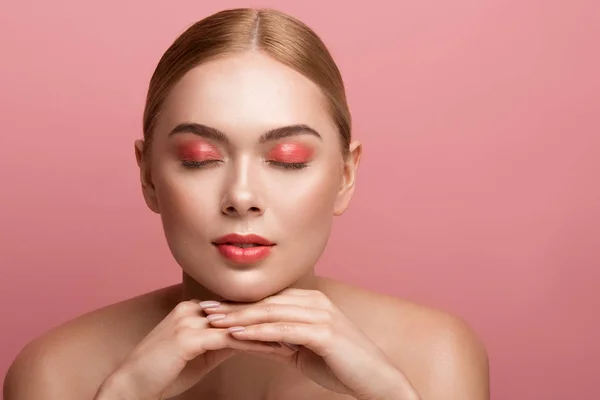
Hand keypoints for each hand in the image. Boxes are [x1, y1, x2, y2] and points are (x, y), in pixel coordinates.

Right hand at [94, 300, 288, 399]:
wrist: (130, 386)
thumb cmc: (163, 372)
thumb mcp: (197, 354)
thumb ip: (220, 342)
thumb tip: (246, 339)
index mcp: (194, 309)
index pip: (237, 308)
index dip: (265, 315)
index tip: (290, 321)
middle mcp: (192, 309)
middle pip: (241, 311)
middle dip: (272, 319)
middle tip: (301, 324)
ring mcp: (189, 320)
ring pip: (239, 323)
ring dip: (269, 330)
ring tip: (296, 336)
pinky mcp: (188, 337)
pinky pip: (230, 339)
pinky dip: (254, 344)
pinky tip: (274, 349)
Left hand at [204, 289, 418, 399]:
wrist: (376, 379)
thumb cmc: (342, 365)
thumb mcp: (305, 350)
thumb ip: (281, 340)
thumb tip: (251, 338)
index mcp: (312, 302)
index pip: (268, 300)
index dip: (239, 303)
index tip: (213, 308)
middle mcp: (315, 301)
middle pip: (265, 302)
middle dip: (232, 306)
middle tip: (202, 309)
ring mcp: (321, 314)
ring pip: (270, 312)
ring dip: (239, 316)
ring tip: (212, 321)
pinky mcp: (324, 331)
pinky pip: (283, 329)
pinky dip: (258, 331)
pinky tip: (237, 333)